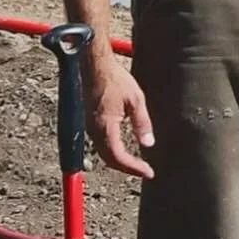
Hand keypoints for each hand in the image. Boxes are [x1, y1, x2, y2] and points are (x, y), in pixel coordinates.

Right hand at [85, 51, 155, 179]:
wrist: (94, 66)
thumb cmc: (114, 79)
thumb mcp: (135, 100)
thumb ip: (142, 123)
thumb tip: (148, 143)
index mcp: (105, 127)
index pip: (118, 157)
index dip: (133, 168)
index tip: (148, 172)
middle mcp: (94, 131)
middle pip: (109, 160)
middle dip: (127, 168)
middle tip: (145, 170)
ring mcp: (90, 127)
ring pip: (103, 153)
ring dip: (119, 162)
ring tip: (137, 164)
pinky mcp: (90, 123)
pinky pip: (100, 144)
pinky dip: (113, 152)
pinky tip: (124, 150)